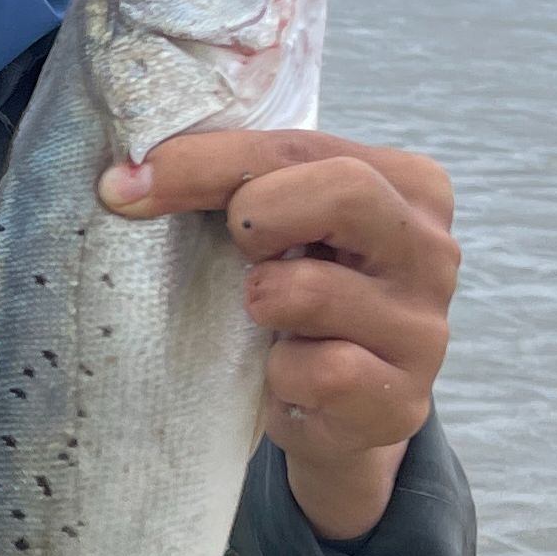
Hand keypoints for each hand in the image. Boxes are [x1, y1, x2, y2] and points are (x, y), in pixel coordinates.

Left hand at [100, 132, 456, 540]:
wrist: (338, 408)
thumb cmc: (299, 295)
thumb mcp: (280, 226)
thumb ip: (230, 183)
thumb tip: (125, 180)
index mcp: (409, 185)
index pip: (302, 146)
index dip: (206, 162)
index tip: (127, 184)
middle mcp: (431, 249)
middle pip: (344, 190)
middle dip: (257, 217)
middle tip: (236, 253)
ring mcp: (426, 328)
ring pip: (313, 291)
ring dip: (262, 304)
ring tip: (268, 318)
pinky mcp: (402, 399)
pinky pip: (319, 372)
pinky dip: (282, 376)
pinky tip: (289, 375)